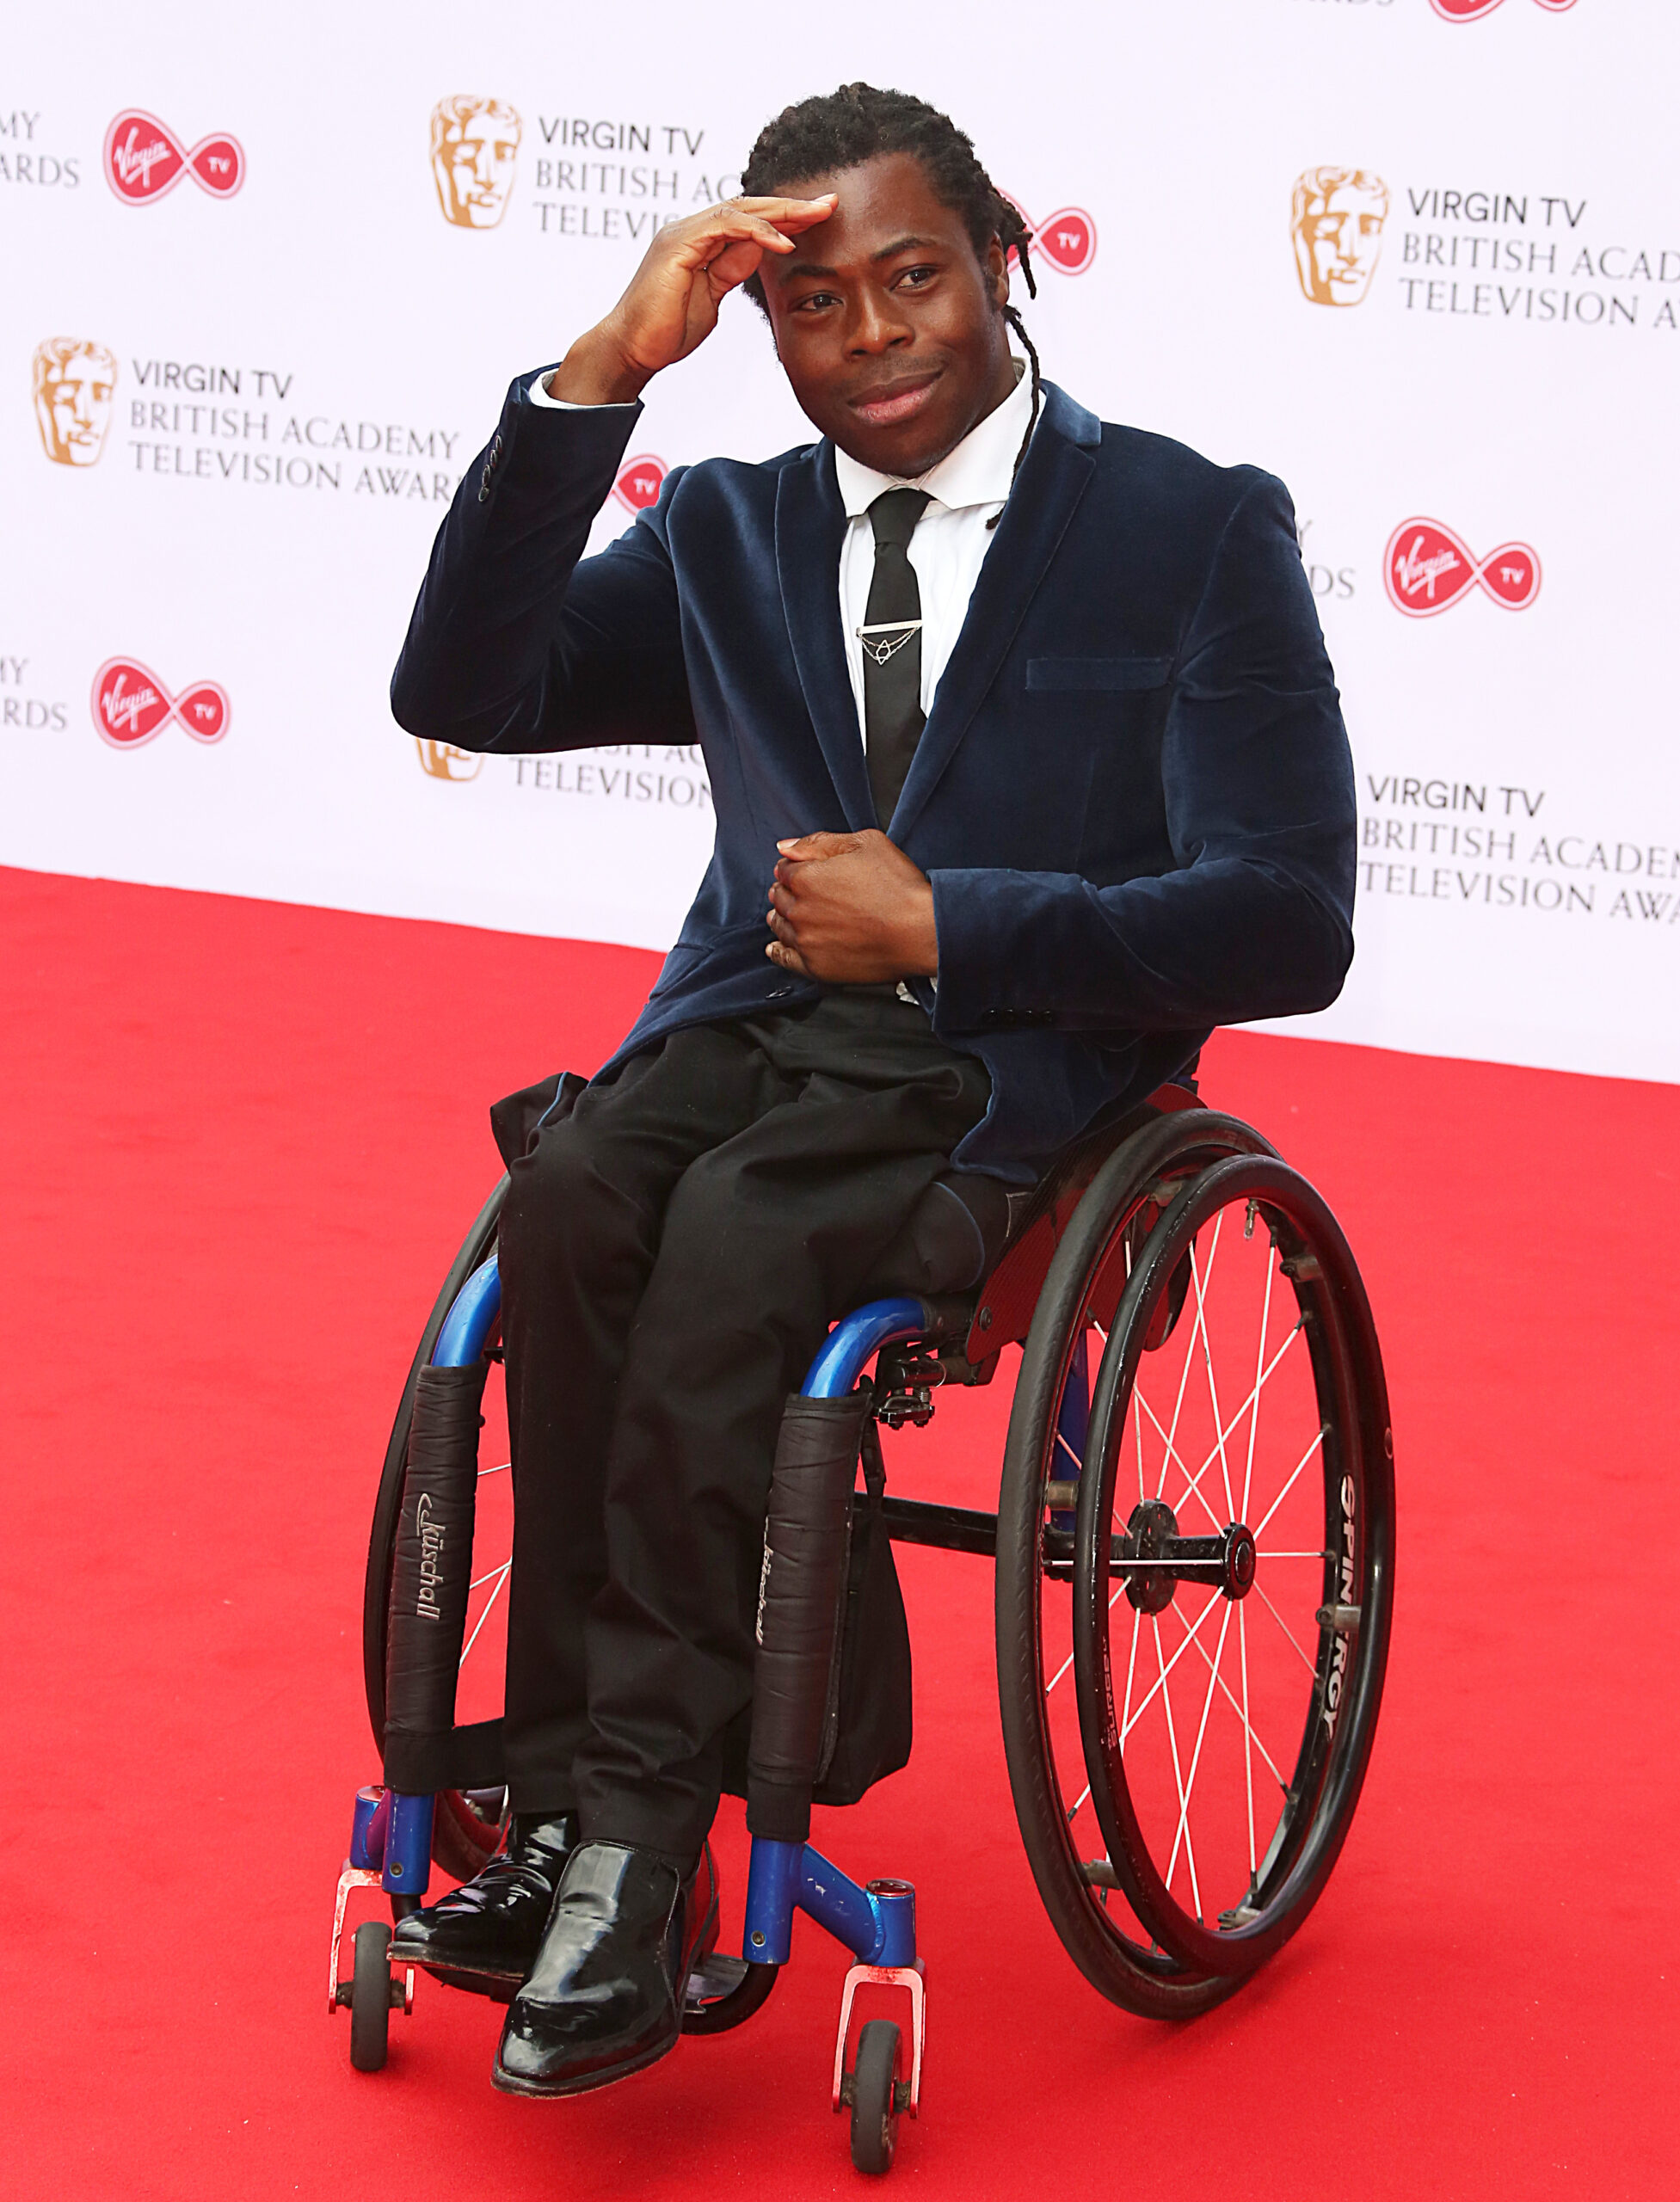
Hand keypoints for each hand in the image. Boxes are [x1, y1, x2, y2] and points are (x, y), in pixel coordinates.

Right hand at [547, 194, 837, 404]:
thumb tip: (759, 251)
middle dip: (792, 205)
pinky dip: (756, 231)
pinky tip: (783, 242)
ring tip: (815, 215)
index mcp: (700, 242)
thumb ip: (731, 272)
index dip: (786, 216)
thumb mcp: (711, 298)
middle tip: (829, 202)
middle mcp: (691, 230)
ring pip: (739, 208)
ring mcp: (682, 234)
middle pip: (749, 206)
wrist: (630, 349)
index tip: (821, 216)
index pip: (750, 220)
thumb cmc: (666, 331)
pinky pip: (724, 226)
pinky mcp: (677, 245)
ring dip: (781, 211)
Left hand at [766, 831, 938, 983]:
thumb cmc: (899, 888)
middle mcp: (800, 910)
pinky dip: (778, 951)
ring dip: (782, 917)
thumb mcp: (866, 844)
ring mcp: (806, 941)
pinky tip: (778, 947)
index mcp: (807, 878)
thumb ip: (820, 842)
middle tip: (800, 891)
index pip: (784, 868)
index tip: (802, 869)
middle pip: (780, 897)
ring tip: (791, 915)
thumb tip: (786, 847)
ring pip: (780, 926)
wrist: (920, 932)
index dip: (794, 866)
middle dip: (788, 891)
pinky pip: (785, 959)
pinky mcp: (816, 967)